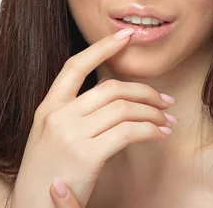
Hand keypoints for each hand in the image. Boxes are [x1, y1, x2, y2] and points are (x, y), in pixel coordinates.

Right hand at [10, 29, 175, 207]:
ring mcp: (71, 135)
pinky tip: (159, 135)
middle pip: (111, 88)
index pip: (75, 65)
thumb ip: (71, 115)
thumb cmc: (45, 177)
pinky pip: (129, 132)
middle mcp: (58, 116)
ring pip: (124, 108)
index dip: (102, 47)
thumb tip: (110, 97)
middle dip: (145, 91)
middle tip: (165, 101)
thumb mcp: (49, 137)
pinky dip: (150, 130)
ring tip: (167, 121)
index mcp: (47, 108)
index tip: (126, 36)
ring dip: (153, 112)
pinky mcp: (86, 156)